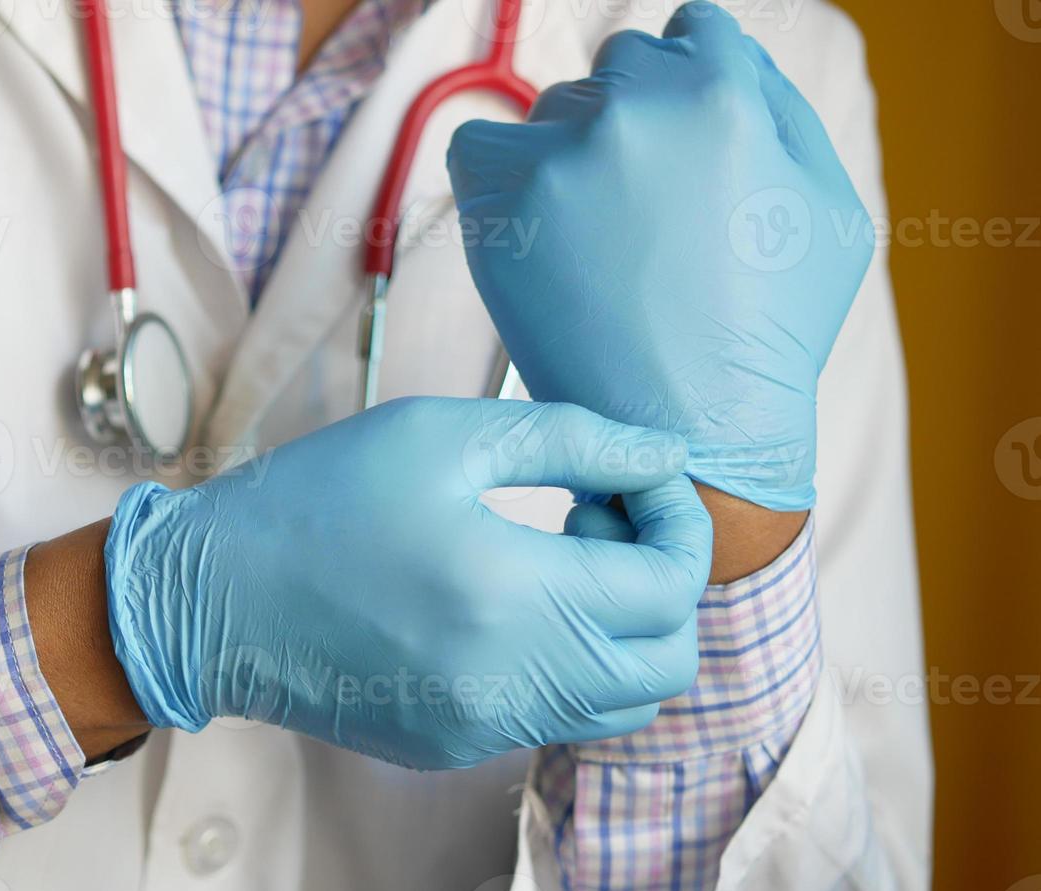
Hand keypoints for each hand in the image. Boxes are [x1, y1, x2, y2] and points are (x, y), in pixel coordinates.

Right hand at [103, 397, 711, 769]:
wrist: (207, 602)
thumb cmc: (316, 500)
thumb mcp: (439, 435)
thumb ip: (571, 439)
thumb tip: (665, 456)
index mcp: (512, 595)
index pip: (670, 586)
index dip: (678, 522)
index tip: (633, 478)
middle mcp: (511, 683)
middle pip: (667, 662)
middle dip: (662, 582)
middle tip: (594, 520)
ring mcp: (484, 729)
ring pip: (621, 704)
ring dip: (621, 630)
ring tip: (551, 563)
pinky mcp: (454, 749)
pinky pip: (554, 718)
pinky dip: (564, 664)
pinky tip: (501, 606)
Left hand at [447, 1, 873, 510]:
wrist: (692, 433)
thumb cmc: (768, 332)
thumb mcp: (830, 207)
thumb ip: (783, 107)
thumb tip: (725, 52)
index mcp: (726, 93)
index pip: (692, 31)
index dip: (692, 90)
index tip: (681, 152)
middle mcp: (639, 106)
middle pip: (621, 66)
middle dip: (635, 123)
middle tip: (644, 217)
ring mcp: (565, 153)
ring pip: (553, 112)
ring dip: (570, 158)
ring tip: (599, 248)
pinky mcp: (502, 200)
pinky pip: (477, 149)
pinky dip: (499, 183)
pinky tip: (537, 237)